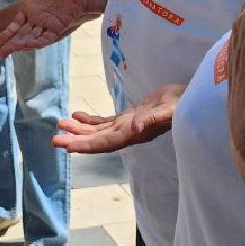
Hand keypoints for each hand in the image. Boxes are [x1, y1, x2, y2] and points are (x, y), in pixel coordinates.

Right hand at [0, 0, 97, 55]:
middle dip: (12, 43)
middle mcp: (37, 19)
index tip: (0, 39)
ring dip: (23, 44)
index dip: (9, 31)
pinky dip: (38, 41)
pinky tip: (29, 45)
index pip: (17, 23)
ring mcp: (47, 25)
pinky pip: (46, 37)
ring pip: (32, 37)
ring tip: (12, 50)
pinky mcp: (58, 28)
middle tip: (2, 53)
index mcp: (31, 9)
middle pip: (22, 33)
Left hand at [53, 83, 184, 153]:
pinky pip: (105, 122)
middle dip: (75, 140)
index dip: (85, 145)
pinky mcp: (129, 117)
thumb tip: (136, 128)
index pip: (104, 143)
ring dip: (79, 130)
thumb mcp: (169, 110)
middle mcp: (127, 133)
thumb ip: (153, 119)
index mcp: (134, 134)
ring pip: (98, 131)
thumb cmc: (182, 105)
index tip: (65, 146)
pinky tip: (77, 116)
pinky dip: (90, 121)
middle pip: (97, 140)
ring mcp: (127, 125)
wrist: (191, 99)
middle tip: (53, 139)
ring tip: (60, 125)